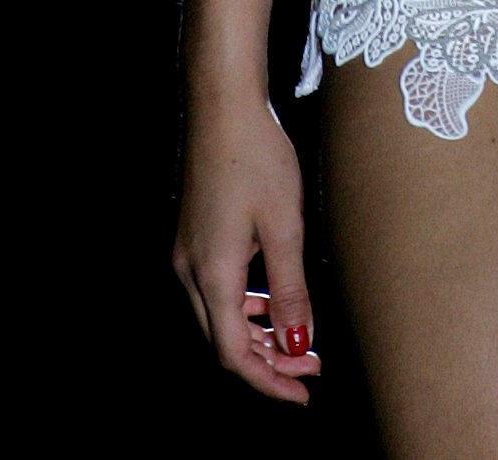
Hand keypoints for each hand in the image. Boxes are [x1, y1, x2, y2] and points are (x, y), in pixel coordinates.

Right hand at [173, 93, 321, 406]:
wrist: (223, 105)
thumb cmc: (257, 157)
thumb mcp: (285, 225)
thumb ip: (291, 289)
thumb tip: (298, 343)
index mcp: (212, 275)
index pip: (234, 354)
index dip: (269, 381)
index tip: (303, 392)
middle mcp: (190, 272)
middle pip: (223, 342)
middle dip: (267, 363)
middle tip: (310, 368)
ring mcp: (187, 254)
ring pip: (217, 318)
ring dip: (257, 336)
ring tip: (298, 340)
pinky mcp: (193, 238)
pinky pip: (215, 291)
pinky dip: (244, 308)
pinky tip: (271, 301)